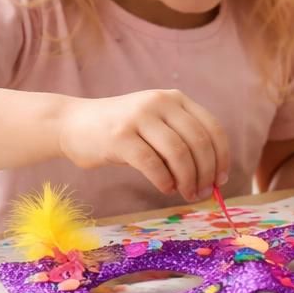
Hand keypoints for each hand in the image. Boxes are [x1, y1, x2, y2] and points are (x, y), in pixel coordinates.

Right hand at [59, 90, 229, 202]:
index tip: (221, 180)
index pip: (212, 128)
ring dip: (187, 180)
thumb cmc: (122, 132)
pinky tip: (166, 188)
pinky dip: (164, 180)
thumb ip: (181, 141)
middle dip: (206, 173)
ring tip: (186, 193)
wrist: (72, 123)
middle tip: (203, 193)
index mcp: (175, 99)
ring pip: (178, 154)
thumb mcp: (156, 125)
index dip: (221, 157)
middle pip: (198, 143)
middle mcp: (159, 103)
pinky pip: (152, 164)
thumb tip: (211, 177)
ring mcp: (138, 117)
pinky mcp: (119, 136)